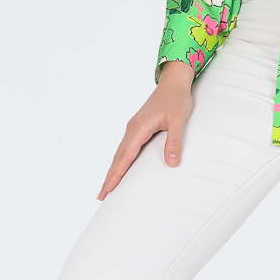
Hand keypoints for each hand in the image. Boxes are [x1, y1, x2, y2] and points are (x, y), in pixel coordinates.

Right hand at [98, 60, 194, 197]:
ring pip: (119, 153)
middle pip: (117, 157)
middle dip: (109, 177)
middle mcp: (132, 129)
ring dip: (113, 170)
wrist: (173, 83)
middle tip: (101, 196)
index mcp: (139, 128)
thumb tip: (173, 162)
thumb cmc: (177, 100)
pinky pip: (125, 148)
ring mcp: (133, 128)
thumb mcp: (178, 120)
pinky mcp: (137, 128)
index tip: (109, 188)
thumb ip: (175, 141)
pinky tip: (119, 168)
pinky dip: (119, 161)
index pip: (126, 156)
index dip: (117, 173)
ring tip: (107, 187)